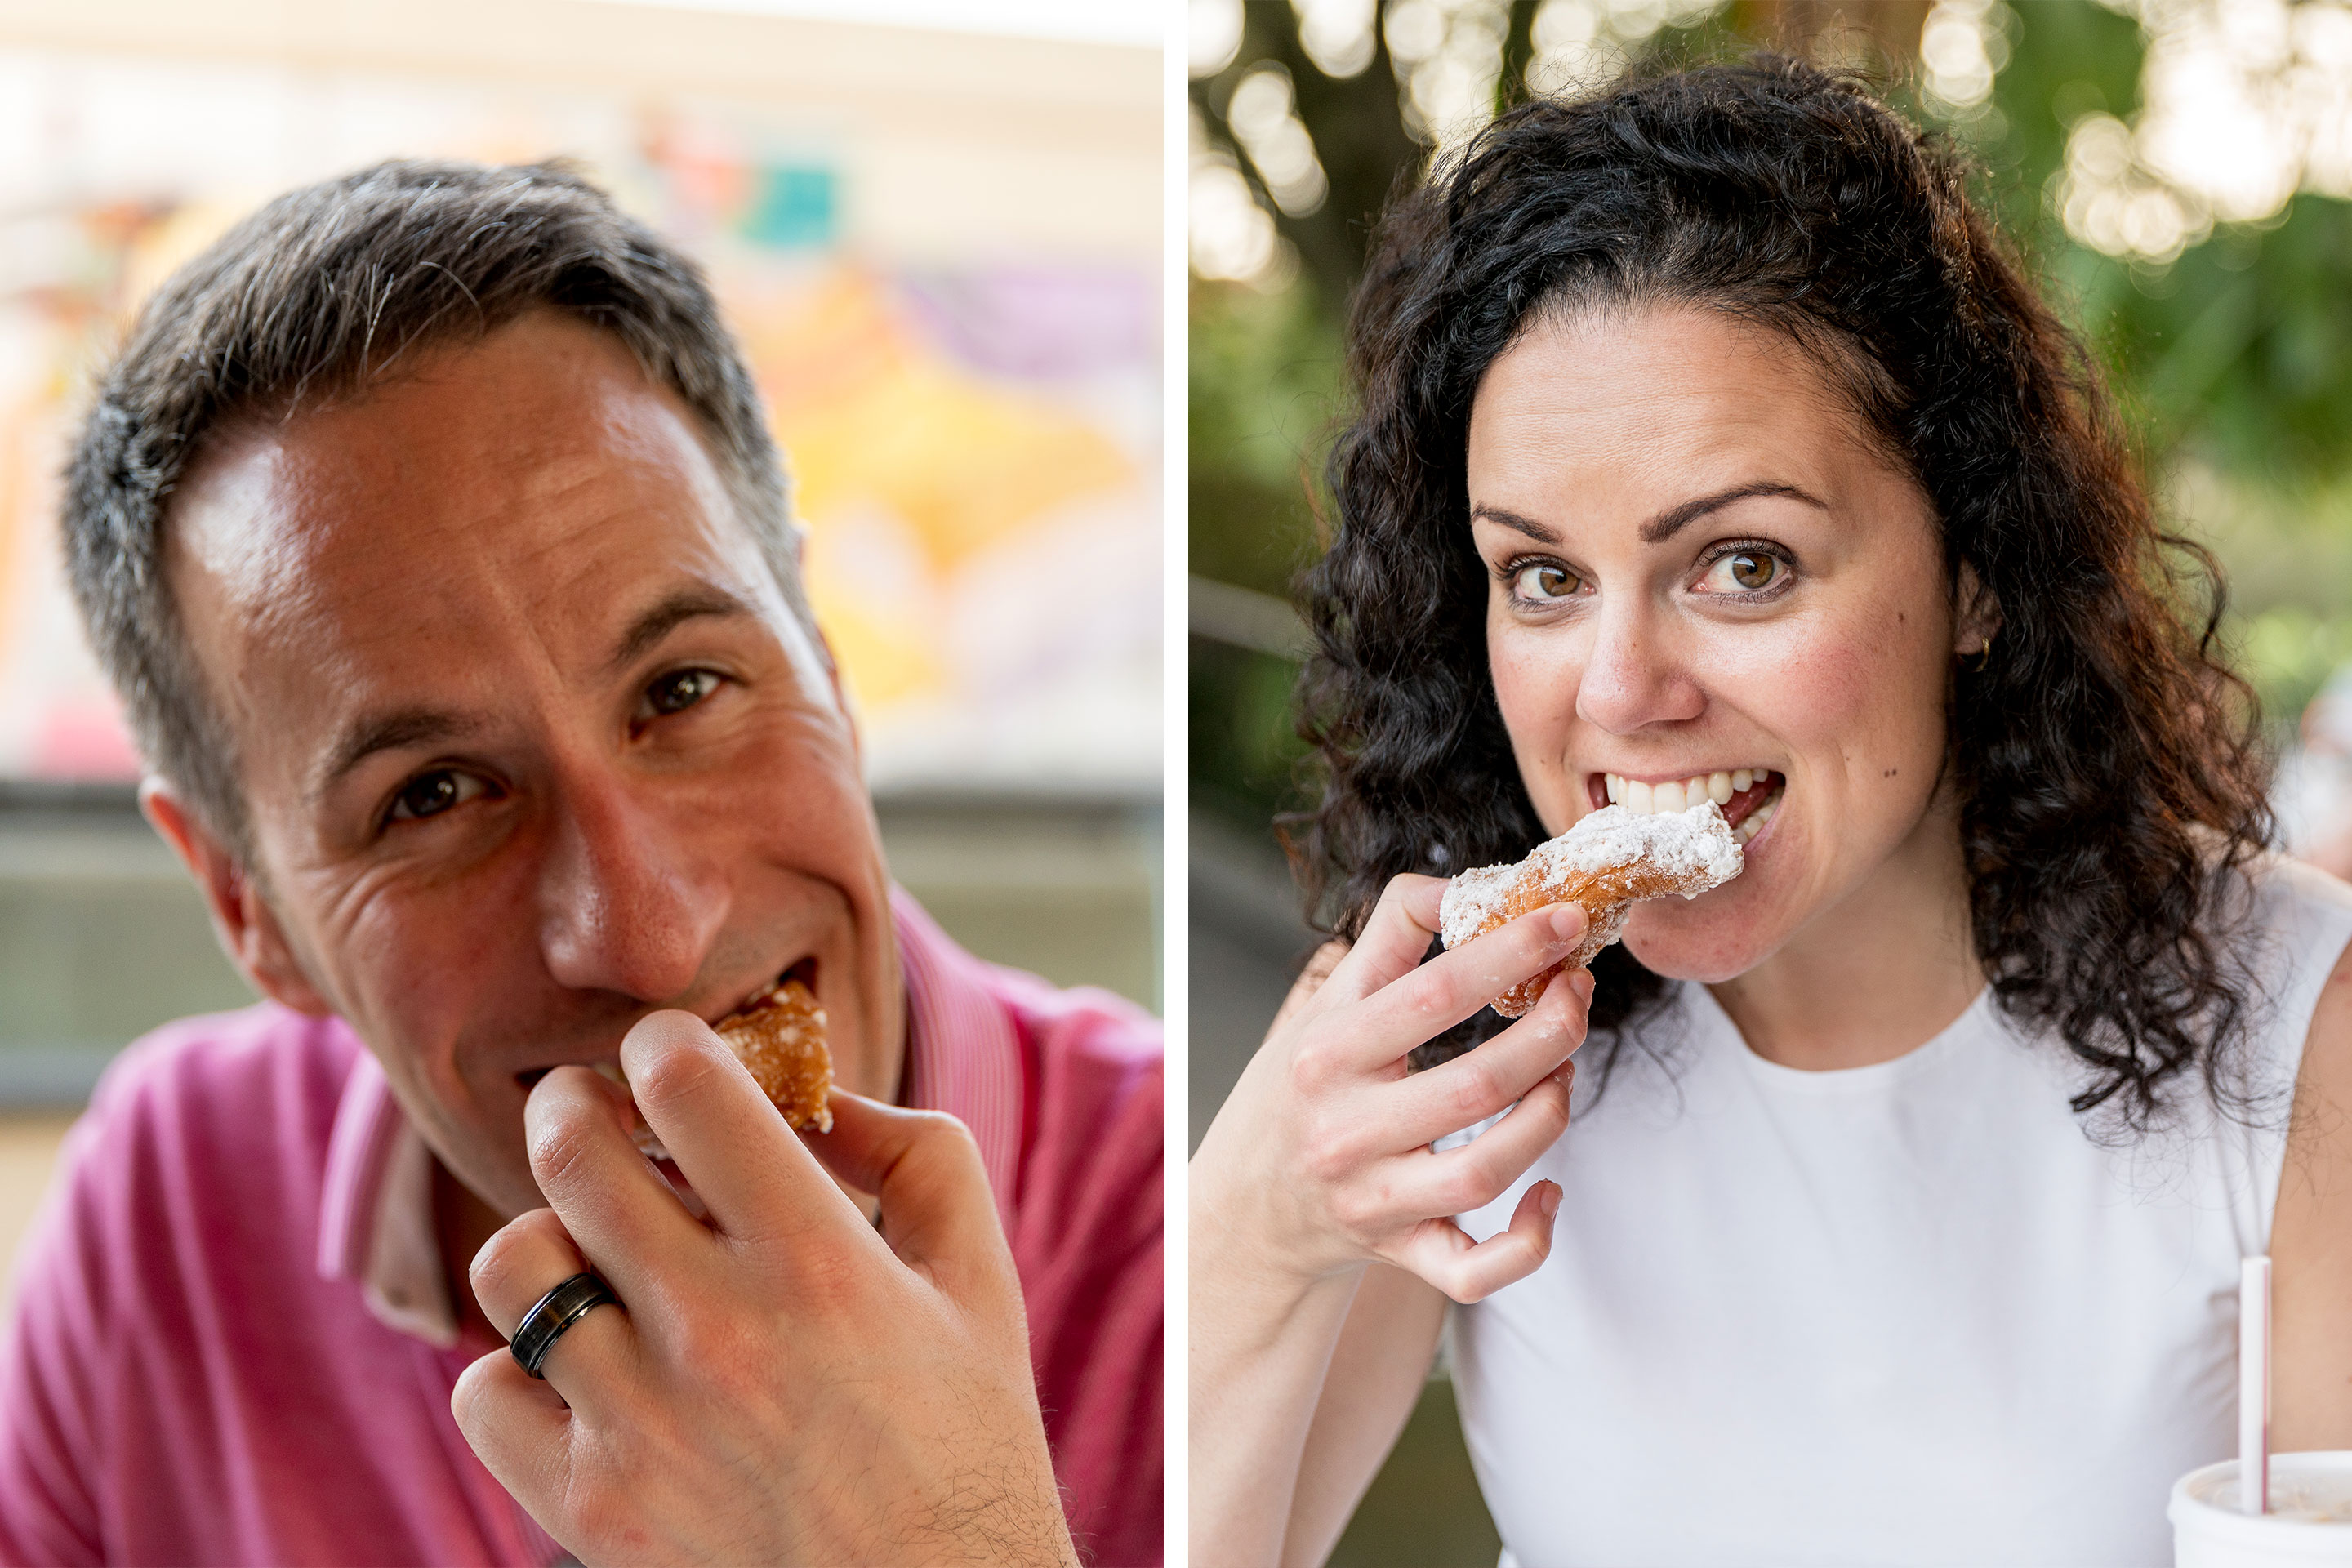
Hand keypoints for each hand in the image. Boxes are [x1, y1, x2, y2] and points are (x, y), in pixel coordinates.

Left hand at [450, 1011, 1076, 1567]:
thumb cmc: (965, 1435)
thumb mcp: (977, 1272)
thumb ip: (909, 1148)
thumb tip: (807, 1093)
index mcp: (817, 1259)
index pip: (685, 1082)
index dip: (665, 1042)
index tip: (670, 1055)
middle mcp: (717, 1333)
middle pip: (569, 1150)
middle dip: (573, 1103)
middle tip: (593, 1114)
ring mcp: (640, 1426)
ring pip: (513, 1262)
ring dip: (552, 1238)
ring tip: (597, 1258)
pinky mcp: (588, 1510)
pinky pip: (484, 1390)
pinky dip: (522, 1368)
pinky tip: (588, 1370)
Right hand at [1193, 875, 1591, 1303]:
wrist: (1252, 1203)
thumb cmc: (1304, 1085)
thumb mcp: (1327, 1001)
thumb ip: (1393, 933)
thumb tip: (1465, 886)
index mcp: (1328, 1054)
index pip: (1432, 995)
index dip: (1510, 953)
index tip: (1565, 920)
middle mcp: (1346, 1130)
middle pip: (1476, 1086)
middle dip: (1552, 1033)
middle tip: (1578, 992)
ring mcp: (1375, 1200)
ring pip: (1487, 1172)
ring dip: (1550, 1115)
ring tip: (1565, 1071)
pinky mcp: (1403, 1255)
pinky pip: (1477, 1270)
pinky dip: (1528, 1240)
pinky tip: (1549, 1194)